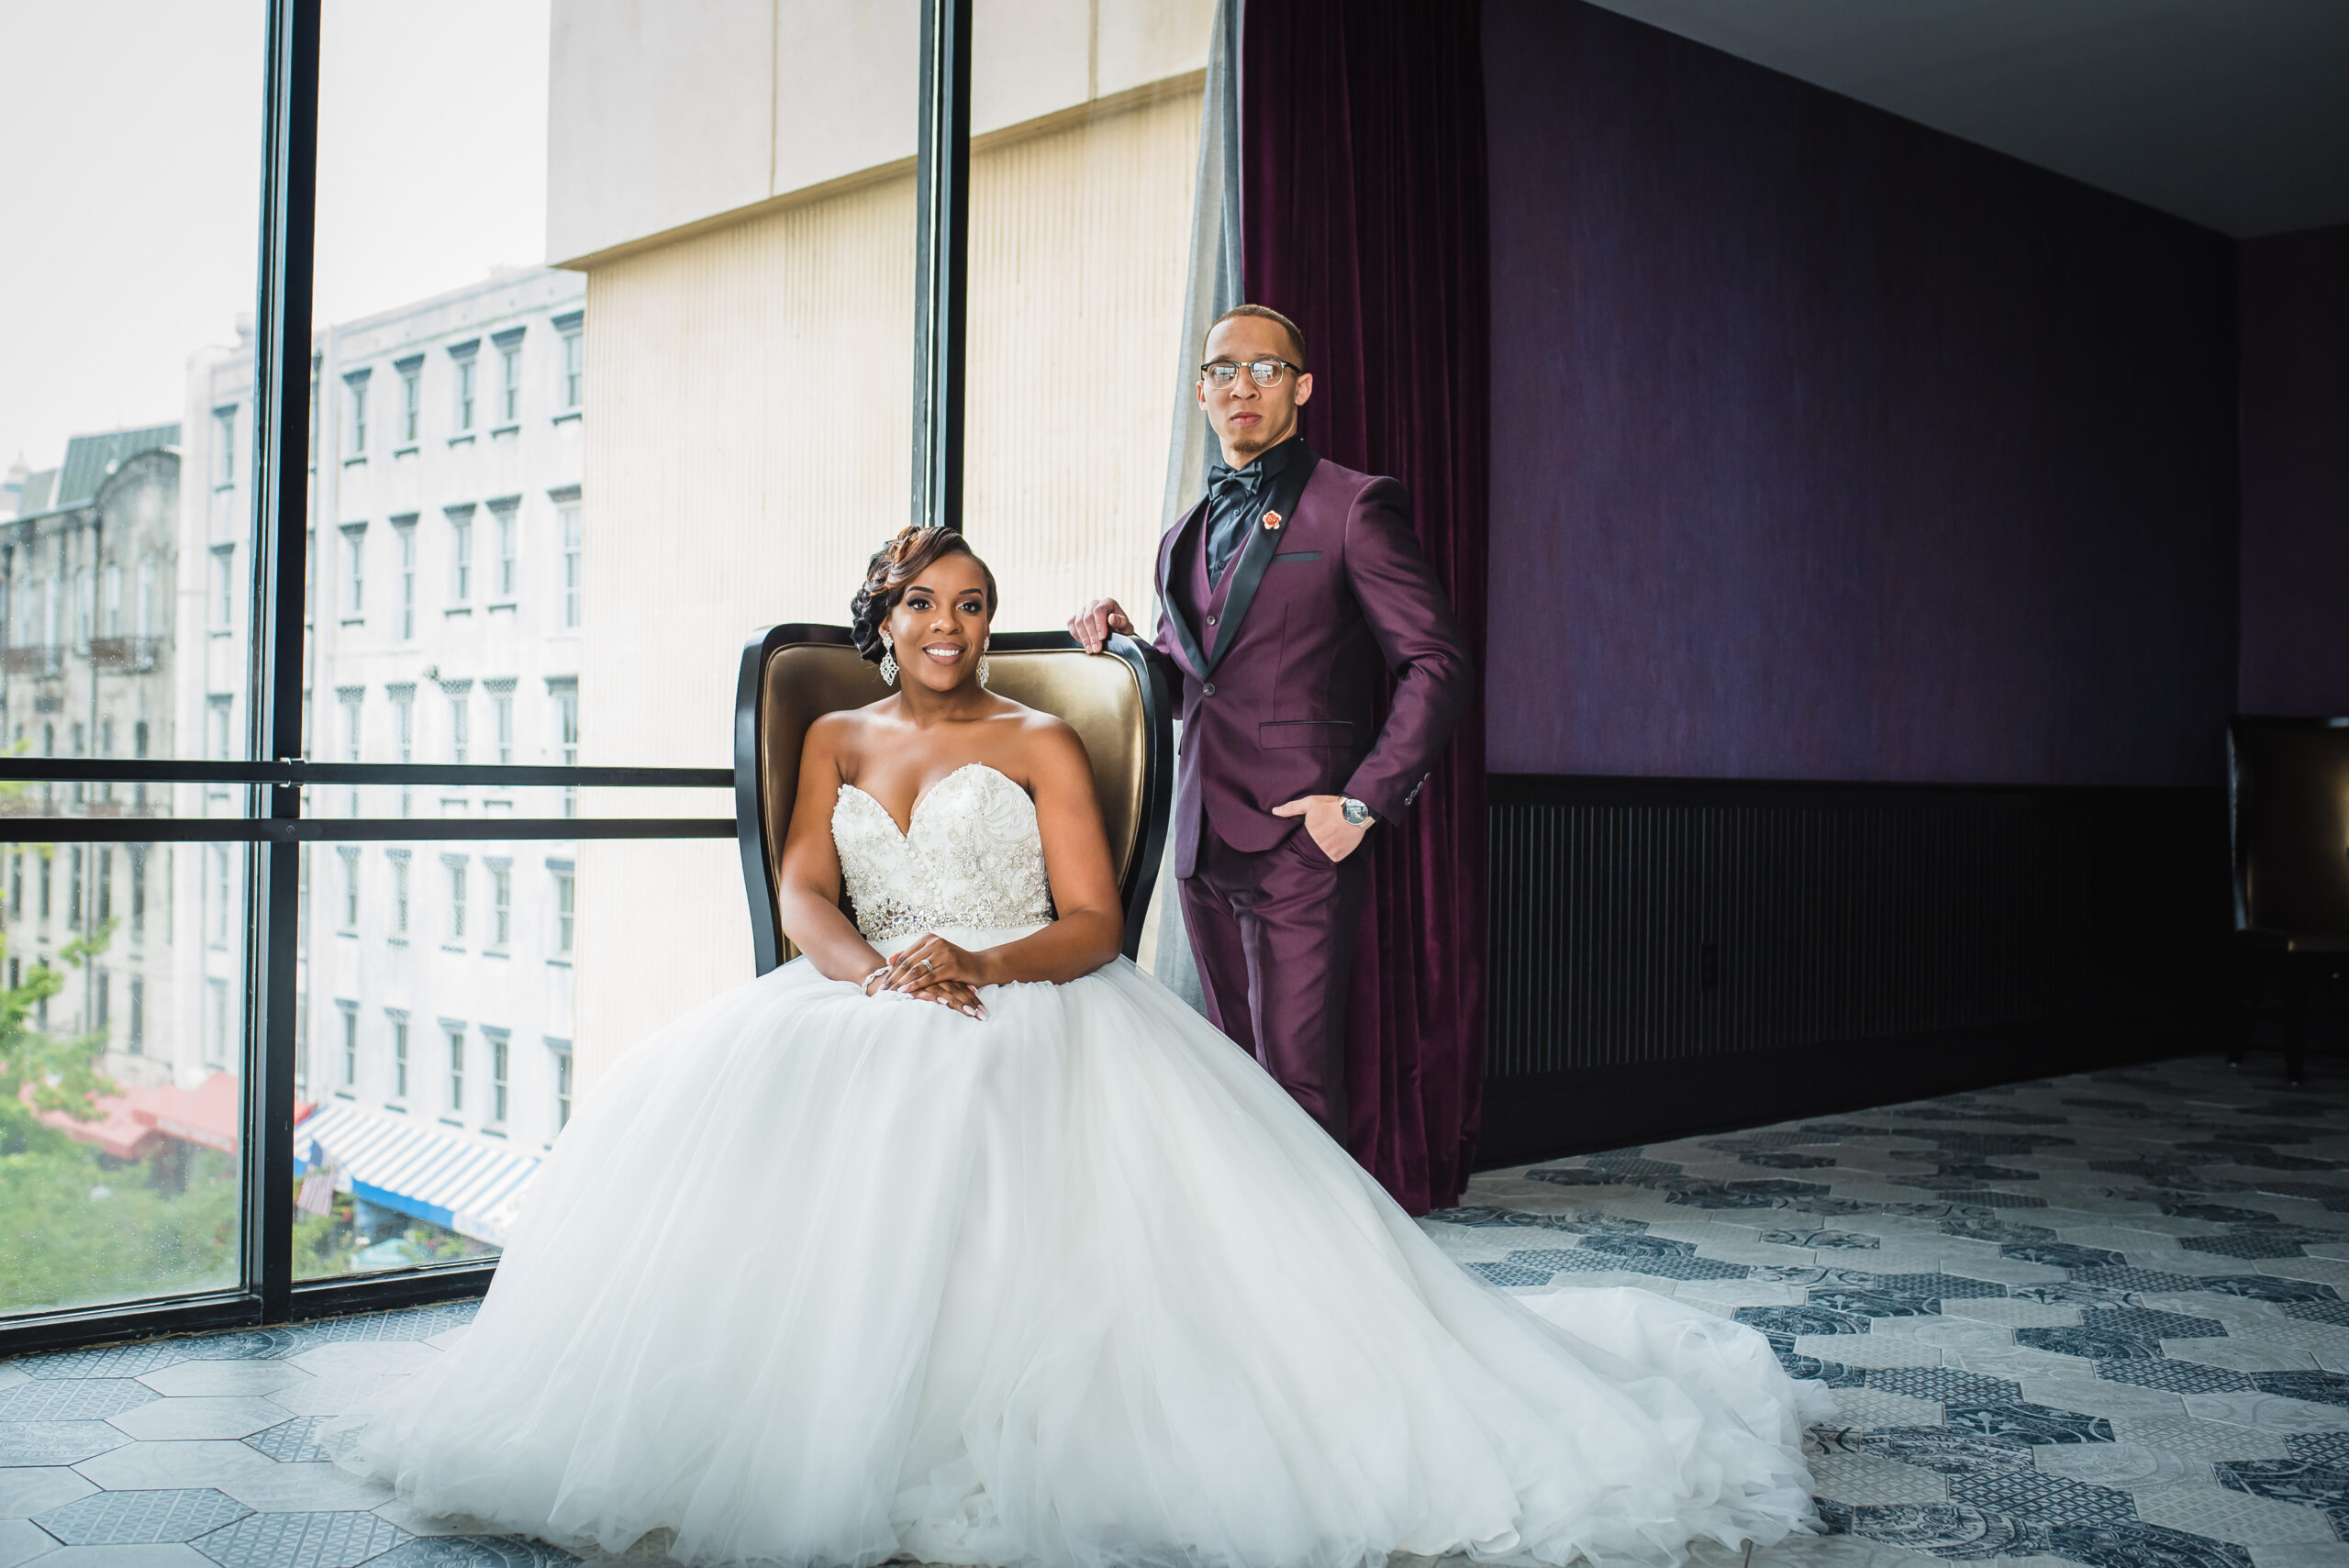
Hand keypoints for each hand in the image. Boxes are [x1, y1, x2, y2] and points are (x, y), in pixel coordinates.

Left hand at [865, 943, 987, 1018]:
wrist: (980, 966)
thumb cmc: (955, 963)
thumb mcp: (933, 956)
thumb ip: (912, 956)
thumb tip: (890, 959)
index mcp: (929, 938)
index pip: (905, 956)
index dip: (892, 970)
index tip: (883, 982)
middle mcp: (936, 943)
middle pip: (909, 963)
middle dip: (894, 978)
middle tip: (883, 990)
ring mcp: (945, 953)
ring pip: (917, 970)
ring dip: (902, 982)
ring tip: (891, 993)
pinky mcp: (952, 966)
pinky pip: (929, 977)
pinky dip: (915, 985)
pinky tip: (906, 992)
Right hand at [1068, 597, 1133, 653]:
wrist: (1115, 632)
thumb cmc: (1121, 629)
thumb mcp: (1126, 626)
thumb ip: (1121, 622)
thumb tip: (1111, 618)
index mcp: (1108, 603)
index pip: (1099, 610)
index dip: (1099, 624)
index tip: (1102, 637)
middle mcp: (1094, 604)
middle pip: (1087, 617)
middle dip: (1091, 635)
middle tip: (1096, 649)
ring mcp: (1084, 610)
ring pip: (1078, 621)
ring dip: (1084, 638)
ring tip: (1090, 650)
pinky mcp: (1076, 617)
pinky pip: (1070, 623)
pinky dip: (1075, 634)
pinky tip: (1083, 643)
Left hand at [1272, 795, 1368, 862]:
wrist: (1358, 811)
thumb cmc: (1333, 806)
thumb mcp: (1311, 802)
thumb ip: (1292, 808)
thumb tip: (1274, 811)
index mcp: (1308, 833)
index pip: (1297, 842)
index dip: (1300, 840)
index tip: (1306, 835)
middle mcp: (1317, 845)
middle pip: (1308, 850)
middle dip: (1312, 845)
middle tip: (1319, 837)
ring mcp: (1328, 852)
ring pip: (1319, 856)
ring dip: (1321, 850)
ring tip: (1327, 840)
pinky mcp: (1338, 856)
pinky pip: (1331, 859)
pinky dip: (1331, 853)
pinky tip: (1334, 843)